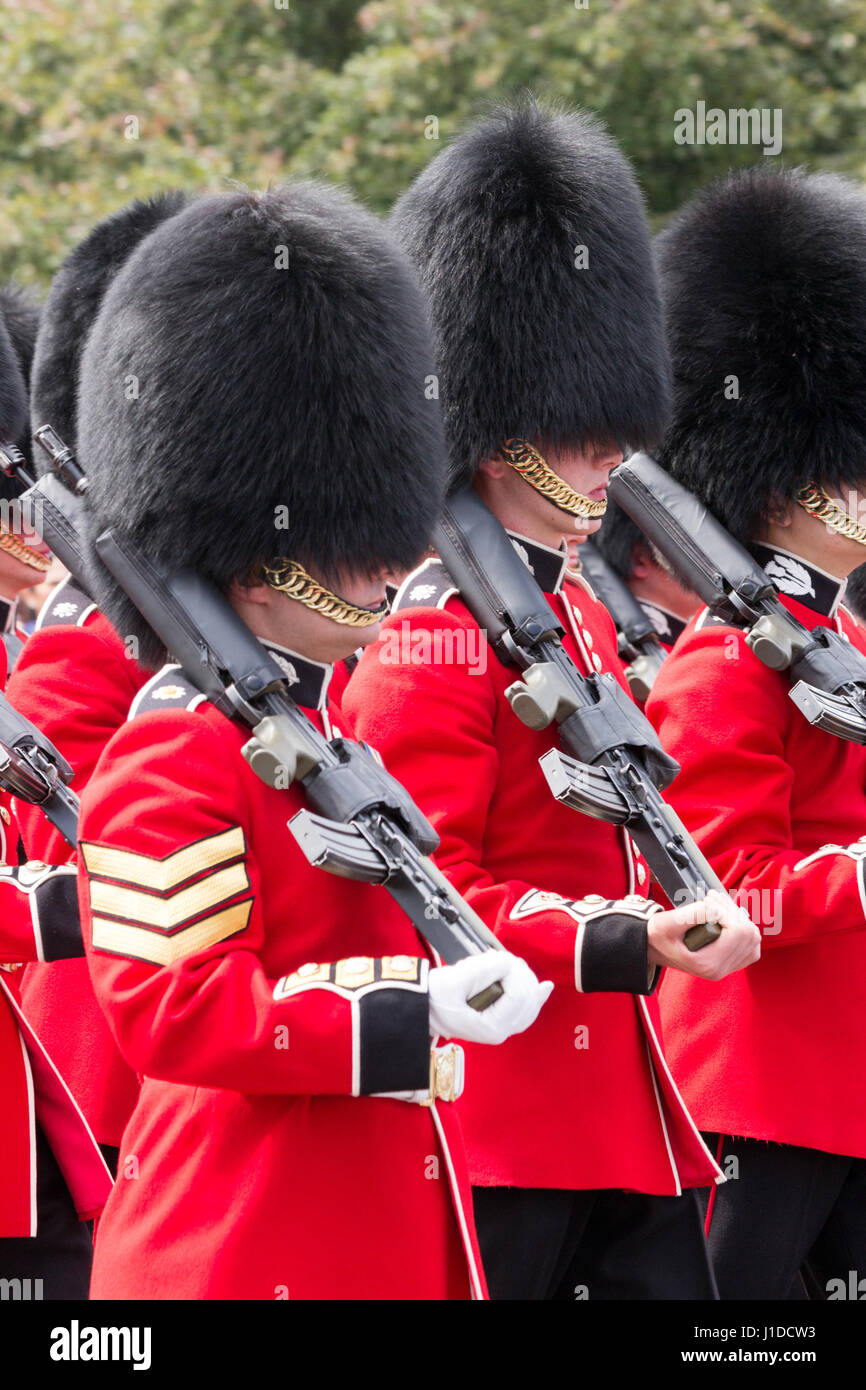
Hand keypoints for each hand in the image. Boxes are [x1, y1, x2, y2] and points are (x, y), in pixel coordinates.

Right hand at [428, 950, 552, 1044]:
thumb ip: (483, 970)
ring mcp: (502, 1026)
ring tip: (511, 965)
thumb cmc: (433, 998)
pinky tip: (544, 987)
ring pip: (530, 1003)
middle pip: (528, 999)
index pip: (518, 996)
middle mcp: (500, 1030)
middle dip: (521, 974)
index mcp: (491, 1026)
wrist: (421, 1008)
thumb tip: (507, 961)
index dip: (515, 972)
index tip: (500, 958)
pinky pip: (525, 1008)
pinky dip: (535, 995)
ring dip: (525, 980)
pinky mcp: (500, 1018)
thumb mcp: (454, 981)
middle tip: (502, 959)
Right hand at [647, 889, 760, 980]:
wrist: (653, 947)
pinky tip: (726, 919)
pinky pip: (751, 946)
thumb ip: (692, 915)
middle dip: (732, 911)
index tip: (708, 900)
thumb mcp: (667, 922)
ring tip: (717, 906)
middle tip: (711, 899)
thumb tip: (718, 910)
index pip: (738, 932)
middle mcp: (720, 969)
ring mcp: (727, 968)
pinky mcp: (730, 963)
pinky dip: (743, 929)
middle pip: (748, 934)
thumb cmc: (658, 936)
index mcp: (707, 963)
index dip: (727, 910)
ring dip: (738, 917)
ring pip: (753, 939)